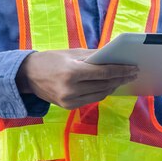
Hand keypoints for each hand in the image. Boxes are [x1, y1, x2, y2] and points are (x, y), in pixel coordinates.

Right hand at [16, 49, 138, 109]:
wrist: (27, 75)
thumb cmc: (50, 60)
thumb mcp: (71, 53)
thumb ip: (93, 56)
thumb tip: (114, 57)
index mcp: (72, 73)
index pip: (104, 73)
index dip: (121, 71)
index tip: (134, 68)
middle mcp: (71, 89)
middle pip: (104, 85)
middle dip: (120, 78)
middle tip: (133, 73)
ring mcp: (69, 101)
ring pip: (100, 95)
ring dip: (113, 87)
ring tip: (122, 79)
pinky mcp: (68, 107)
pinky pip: (91, 100)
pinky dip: (101, 92)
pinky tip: (108, 86)